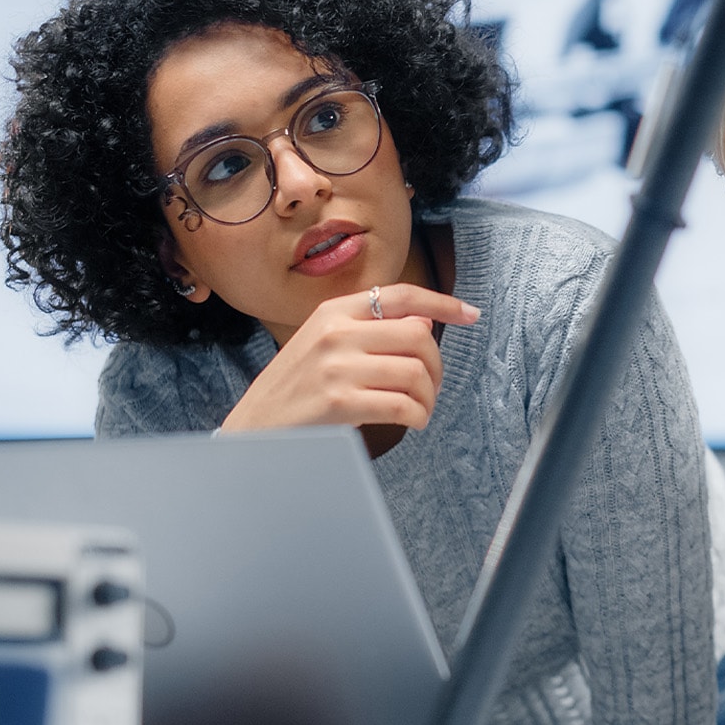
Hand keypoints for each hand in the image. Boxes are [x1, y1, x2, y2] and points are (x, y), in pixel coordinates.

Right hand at [220, 284, 479, 433]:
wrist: (253, 429)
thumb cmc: (295, 390)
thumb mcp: (324, 345)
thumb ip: (368, 330)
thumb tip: (423, 322)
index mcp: (333, 311)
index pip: (400, 295)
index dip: (443, 303)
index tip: (471, 314)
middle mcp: (335, 332)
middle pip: (418, 336)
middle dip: (437, 366)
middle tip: (431, 388)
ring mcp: (336, 367)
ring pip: (415, 373)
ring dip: (429, 397)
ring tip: (419, 410)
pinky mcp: (338, 402)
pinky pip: (402, 405)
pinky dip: (418, 416)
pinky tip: (412, 422)